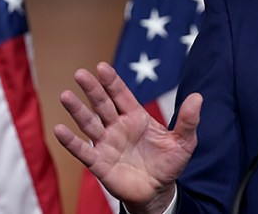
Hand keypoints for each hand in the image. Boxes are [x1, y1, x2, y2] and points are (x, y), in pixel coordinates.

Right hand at [54, 62, 201, 213]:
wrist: (158, 191)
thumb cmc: (169, 163)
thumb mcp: (184, 141)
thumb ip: (189, 120)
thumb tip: (198, 96)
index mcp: (137, 117)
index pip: (122, 95)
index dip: (112, 82)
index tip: (102, 67)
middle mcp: (118, 127)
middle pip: (103, 104)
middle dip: (92, 89)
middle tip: (80, 73)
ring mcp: (107, 144)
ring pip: (90, 124)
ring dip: (78, 110)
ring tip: (66, 95)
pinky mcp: (100, 163)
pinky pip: (83, 151)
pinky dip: (71, 141)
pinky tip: (59, 129)